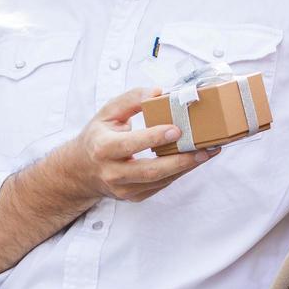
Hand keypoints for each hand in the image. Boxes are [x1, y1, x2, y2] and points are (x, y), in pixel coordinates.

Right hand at [58, 88, 215, 202]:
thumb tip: (157, 92)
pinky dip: (179, 173)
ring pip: (160, 180)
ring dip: (186, 167)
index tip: (176, 130)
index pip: (131, 144)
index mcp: (103, 148)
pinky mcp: (134, 197)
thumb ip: (131, 99)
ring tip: (207, 153)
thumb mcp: (107, 113)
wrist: (82, 170)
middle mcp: (112, 173)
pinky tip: (193, 160)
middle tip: (204, 149)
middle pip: (151, 170)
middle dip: (181, 160)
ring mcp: (124, 189)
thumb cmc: (98, 137)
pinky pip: (161, 186)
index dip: (154, 138)